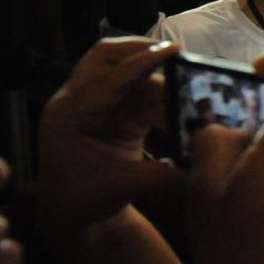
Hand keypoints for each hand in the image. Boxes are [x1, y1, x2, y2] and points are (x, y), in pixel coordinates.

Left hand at [37, 38, 183, 234]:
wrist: (70, 214)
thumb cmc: (81, 200)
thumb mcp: (117, 189)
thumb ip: (156, 175)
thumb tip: (194, 166)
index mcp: (70, 114)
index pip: (107, 79)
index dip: (141, 63)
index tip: (172, 49)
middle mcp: (81, 102)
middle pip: (107, 58)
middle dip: (141, 52)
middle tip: (176, 54)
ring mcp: (99, 108)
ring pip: (131, 79)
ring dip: (161, 86)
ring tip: (189, 100)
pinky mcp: (117, 116)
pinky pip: (143, 99)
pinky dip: (164, 104)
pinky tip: (182, 116)